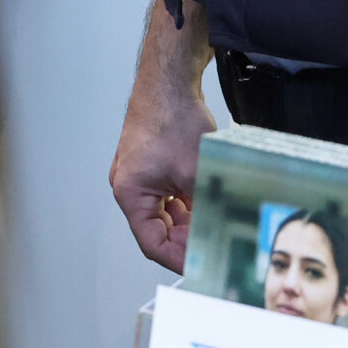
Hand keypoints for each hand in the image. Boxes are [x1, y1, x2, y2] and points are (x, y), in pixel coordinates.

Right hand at [109, 0, 215, 271]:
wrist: (169, 80)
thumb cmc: (172, 118)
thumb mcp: (195, 173)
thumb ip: (203, 210)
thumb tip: (217, 237)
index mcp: (130, 193)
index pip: (152, 243)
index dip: (179, 259)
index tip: (203, 267)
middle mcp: (130, 187)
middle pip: (158, 230)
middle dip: (187, 239)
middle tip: (215, 246)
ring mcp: (139, 175)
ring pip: (166, 214)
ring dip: (190, 221)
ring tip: (216, 224)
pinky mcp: (151, 164)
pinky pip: (169, 196)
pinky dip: (188, 203)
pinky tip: (208, 202)